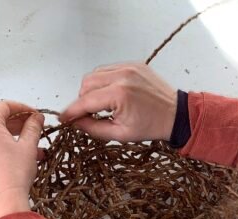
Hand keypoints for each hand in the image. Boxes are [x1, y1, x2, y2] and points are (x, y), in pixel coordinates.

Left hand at [0, 101, 43, 218]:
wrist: (3, 204)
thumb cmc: (13, 176)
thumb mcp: (29, 146)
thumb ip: (33, 127)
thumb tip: (36, 118)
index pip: (3, 107)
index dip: (22, 108)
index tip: (33, 114)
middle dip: (19, 123)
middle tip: (34, 127)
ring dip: (14, 137)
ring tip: (32, 146)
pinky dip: (5, 149)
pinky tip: (21, 158)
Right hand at [60, 63, 176, 141]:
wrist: (175, 115)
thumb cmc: (150, 127)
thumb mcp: (119, 134)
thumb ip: (92, 128)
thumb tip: (74, 122)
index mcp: (120, 94)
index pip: (86, 101)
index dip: (71, 111)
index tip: (63, 118)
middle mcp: (122, 75)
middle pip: (86, 84)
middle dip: (83, 100)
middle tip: (89, 114)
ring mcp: (128, 67)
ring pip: (94, 75)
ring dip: (91, 90)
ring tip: (102, 104)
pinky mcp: (133, 64)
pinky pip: (107, 70)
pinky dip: (103, 81)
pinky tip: (111, 93)